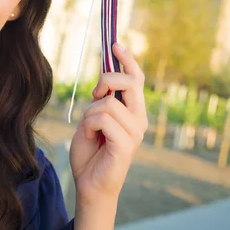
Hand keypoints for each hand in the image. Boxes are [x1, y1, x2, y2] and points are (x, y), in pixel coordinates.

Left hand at [69, 43, 147, 203]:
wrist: (89, 184)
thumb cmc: (90, 151)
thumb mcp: (92, 118)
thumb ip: (101, 100)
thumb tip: (103, 81)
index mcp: (133, 112)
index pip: (136, 79)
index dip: (127, 60)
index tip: (114, 45)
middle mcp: (139, 119)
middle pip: (130, 83)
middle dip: (107, 80)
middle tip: (93, 93)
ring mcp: (135, 132)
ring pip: (108, 103)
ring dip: (90, 113)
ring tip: (90, 130)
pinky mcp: (127, 144)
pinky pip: (103, 119)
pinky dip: (90, 125)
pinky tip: (91, 138)